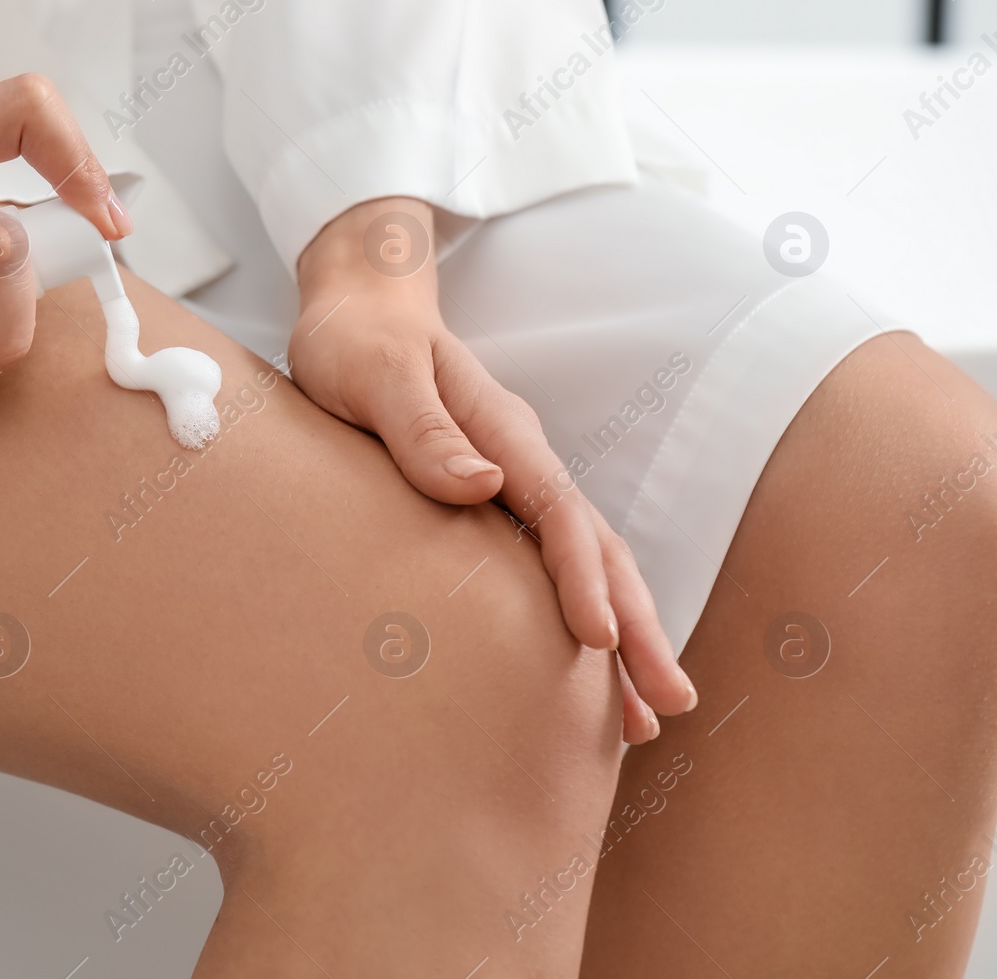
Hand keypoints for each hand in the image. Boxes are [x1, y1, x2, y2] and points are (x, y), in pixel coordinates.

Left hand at [291, 198, 694, 742]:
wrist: (359, 308)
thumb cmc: (356, 342)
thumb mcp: (374, 377)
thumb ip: (421, 428)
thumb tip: (483, 483)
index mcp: (503, 432)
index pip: (559, 514)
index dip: (584, 579)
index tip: (601, 642)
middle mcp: (521, 459)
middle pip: (597, 549)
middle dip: (638, 627)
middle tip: (670, 706)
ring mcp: (515, 480)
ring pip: (586, 563)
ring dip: (624, 635)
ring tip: (646, 719)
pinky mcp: (496, 499)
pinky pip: (551, 564)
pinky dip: (581, 615)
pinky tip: (585, 671)